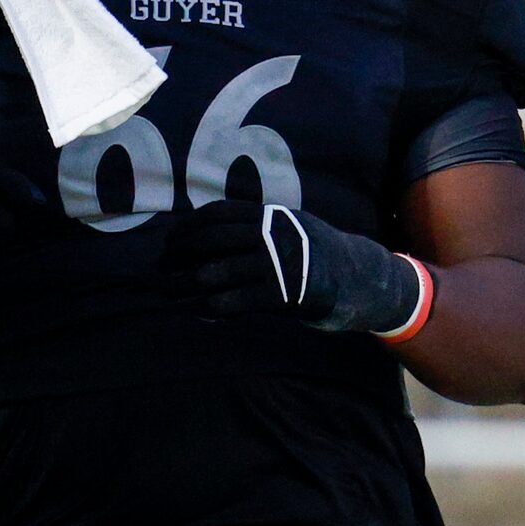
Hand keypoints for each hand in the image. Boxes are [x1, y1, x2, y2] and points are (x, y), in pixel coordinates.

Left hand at [160, 198, 430, 337]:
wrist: (363, 279)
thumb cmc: (316, 254)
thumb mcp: (287, 228)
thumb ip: (254, 228)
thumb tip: (206, 236)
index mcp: (270, 214)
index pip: (218, 214)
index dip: (188, 226)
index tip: (169, 240)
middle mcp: (272, 233)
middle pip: (212, 240)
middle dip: (181, 253)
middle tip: (161, 267)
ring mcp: (280, 263)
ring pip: (221, 271)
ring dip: (189, 282)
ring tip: (170, 291)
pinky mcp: (287, 294)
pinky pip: (241, 300)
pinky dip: (215, 306)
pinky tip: (200, 311)